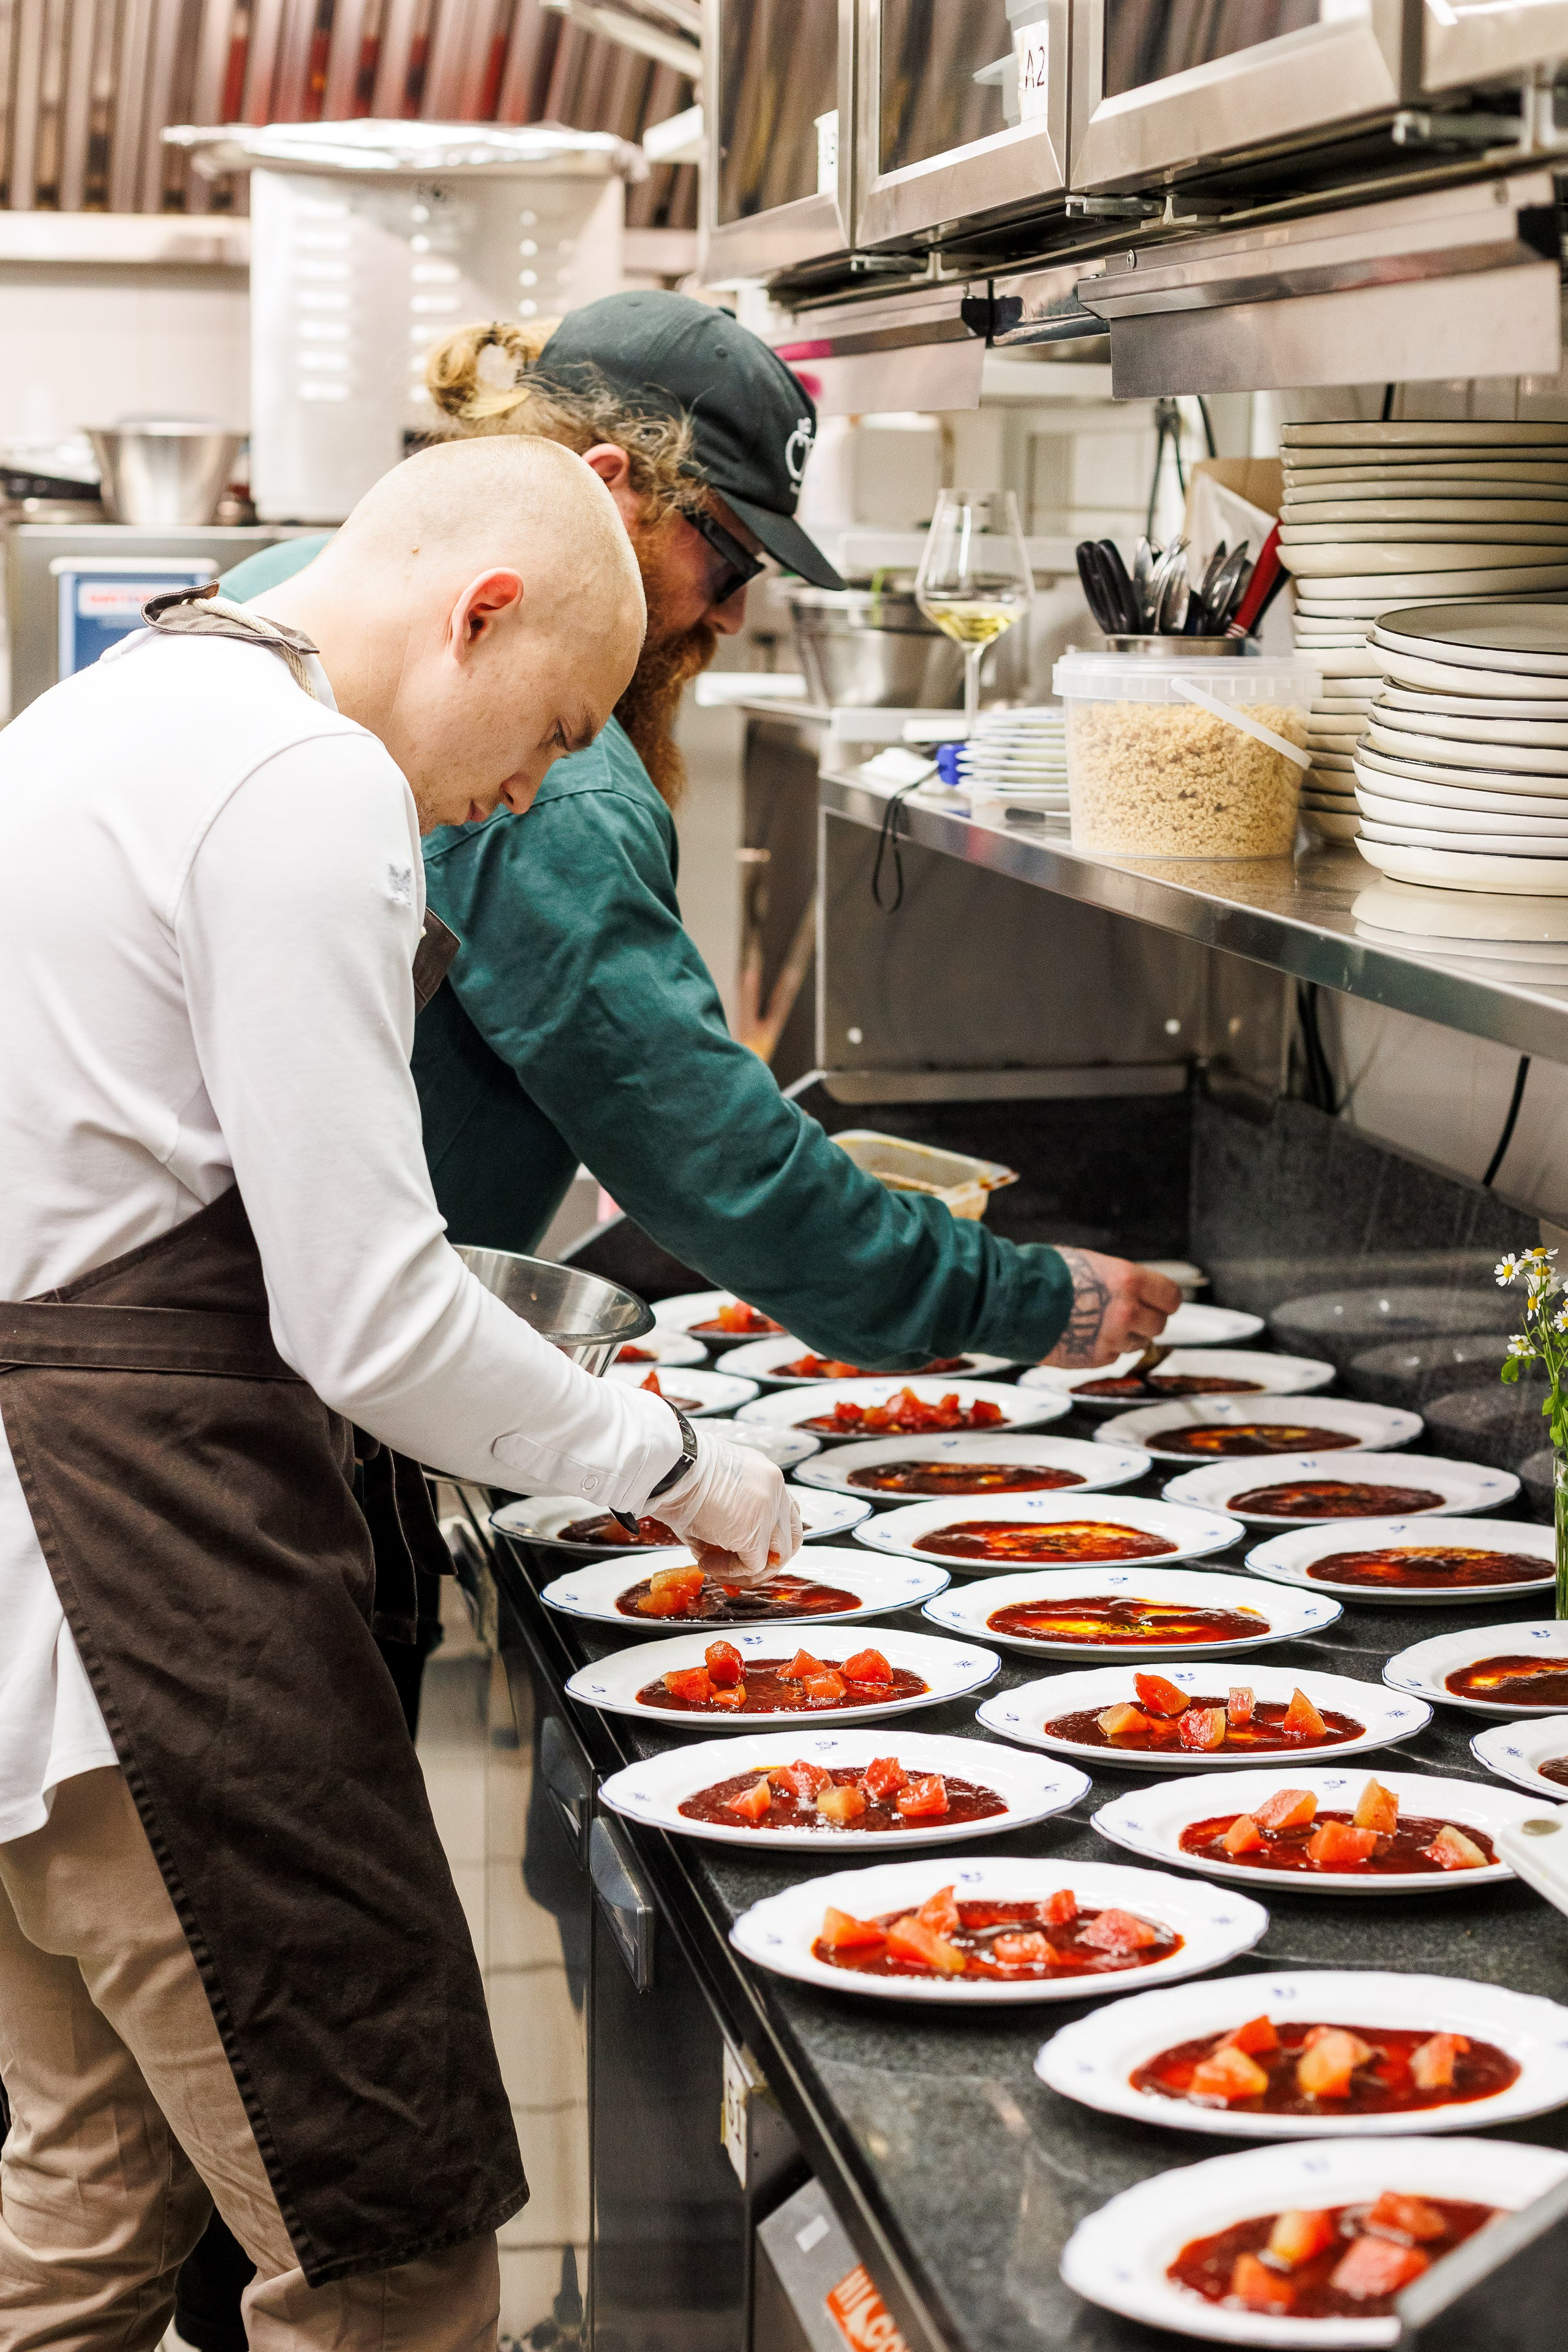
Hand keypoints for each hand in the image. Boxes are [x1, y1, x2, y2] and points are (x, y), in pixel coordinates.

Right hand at [654, 1433, 802, 1587]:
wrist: (669, 1467)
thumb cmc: (677, 1475)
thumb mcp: (710, 1494)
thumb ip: (725, 1523)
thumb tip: (718, 1558)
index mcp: (764, 1473)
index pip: (785, 1512)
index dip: (768, 1539)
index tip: (745, 1552)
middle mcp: (774, 1486)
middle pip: (791, 1536)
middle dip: (768, 1560)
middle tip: (739, 1570)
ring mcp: (770, 1508)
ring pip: (777, 1555)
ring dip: (746, 1570)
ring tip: (714, 1566)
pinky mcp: (755, 1531)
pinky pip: (753, 1565)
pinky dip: (730, 1572)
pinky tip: (707, 1563)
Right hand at [1040, 1249, 1182, 1368]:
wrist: (1013, 1300)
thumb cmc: (1044, 1275)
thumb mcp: (1091, 1263)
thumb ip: (1118, 1278)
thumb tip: (1133, 1287)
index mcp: (1128, 1280)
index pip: (1171, 1298)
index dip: (1165, 1301)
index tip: (1159, 1302)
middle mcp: (1127, 1311)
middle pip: (1159, 1324)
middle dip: (1146, 1320)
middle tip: (1126, 1313)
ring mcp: (1112, 1338)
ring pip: (1138, 1344)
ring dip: (1126, 1336)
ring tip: (1099, 1323)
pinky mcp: (1096, 1358)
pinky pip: (1114, 1355)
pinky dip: (1105, 1348)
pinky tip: (1084, 1334)